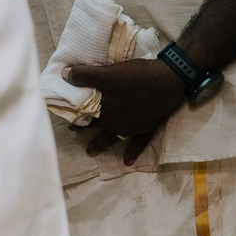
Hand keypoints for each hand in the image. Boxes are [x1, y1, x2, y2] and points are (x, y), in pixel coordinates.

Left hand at [64, 56, 186, 162]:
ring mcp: (131, 126)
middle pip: (95, 124)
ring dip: (100, 143)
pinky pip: (138, 143)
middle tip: (73, 131)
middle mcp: (115, 120)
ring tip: (90, 151)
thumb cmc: (138, 76)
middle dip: (84, 127)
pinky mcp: (147, 127)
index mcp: (104, 108)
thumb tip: (64, 74)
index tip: (65, 116)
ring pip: (111, 137)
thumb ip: (85, 74)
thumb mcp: (109, 72)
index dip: (74, 114)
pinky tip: (127, 162)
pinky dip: (133, 152)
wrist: (171, 80)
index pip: (84, 112)